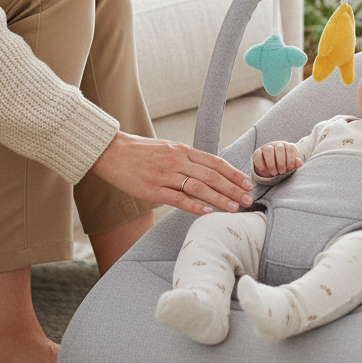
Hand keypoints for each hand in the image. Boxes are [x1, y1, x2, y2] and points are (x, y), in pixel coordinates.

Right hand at [91, 131, 254, 216]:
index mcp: (183, 150)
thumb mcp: (168, 149)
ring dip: (220, 199)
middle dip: (233, 189)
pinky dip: (195, 206)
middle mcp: (177, 161)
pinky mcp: (153, 190)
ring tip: (235, 208)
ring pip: (199, 188)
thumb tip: (208, 171)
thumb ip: (187, 159)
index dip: (233, 173)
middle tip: (249, 199)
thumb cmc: (141, 152)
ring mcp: (165, 176)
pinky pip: (178, 199)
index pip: (215, 161)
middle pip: (212, 175)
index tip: (247, 183)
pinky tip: (208, 213)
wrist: (112, 152)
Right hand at [252, 142, 301, 178]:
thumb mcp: (291, 166)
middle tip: (282, 172)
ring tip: (274, 173)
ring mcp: (267, 147)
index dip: (291, 159)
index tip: (290, 168)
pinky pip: (258, 155)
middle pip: (279, 148)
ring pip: (268, 150)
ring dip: (271, 163)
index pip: (291, 148)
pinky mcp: (257, 152)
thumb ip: (295, 164)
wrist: (273, 169)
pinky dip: (261, 164)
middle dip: (281, 162)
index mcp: (287, 146)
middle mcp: (277, 145)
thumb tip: (300, 163)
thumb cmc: (285, 166)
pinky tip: (265, 171)